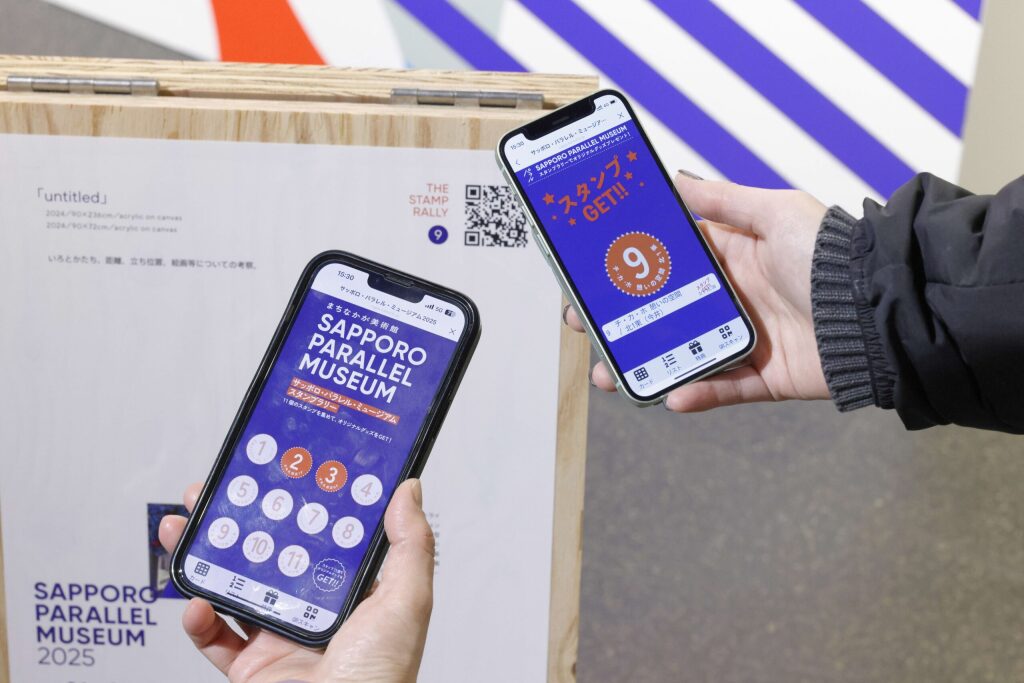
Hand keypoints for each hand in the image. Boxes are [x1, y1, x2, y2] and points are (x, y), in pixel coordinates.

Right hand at [159, 479, 433, 682]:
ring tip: (183, 528)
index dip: (299, 502)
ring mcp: (279, 638)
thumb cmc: (381, 677)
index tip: (279, 471)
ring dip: (204, 556)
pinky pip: (214, 637)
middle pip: (269, 553)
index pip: (322, 534)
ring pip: (232, 587)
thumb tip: (408, 489)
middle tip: (215, 494)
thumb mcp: (406, 602)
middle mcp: (313, 611)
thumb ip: (409, 545)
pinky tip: (194, 600)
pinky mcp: (250, 668)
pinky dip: (197, 618)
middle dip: (238, 521)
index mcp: (352, 591)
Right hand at [566, 174, 830, 411]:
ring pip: (679, 355)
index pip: (664, 262)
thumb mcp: (773, 212)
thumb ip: (721, 200)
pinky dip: (695, 395)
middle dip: (617, 321)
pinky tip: (670, 395)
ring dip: (643, 365)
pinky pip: (720, 389)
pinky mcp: (764, 376)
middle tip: (583, 322)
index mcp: (730, 257)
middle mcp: (732, 297)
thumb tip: (675, 179)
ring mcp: (745, 338)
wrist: (881, 308)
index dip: (625, 267)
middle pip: (660, 312)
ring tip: (611, 374)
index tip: (590, 271)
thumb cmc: (831, 255)